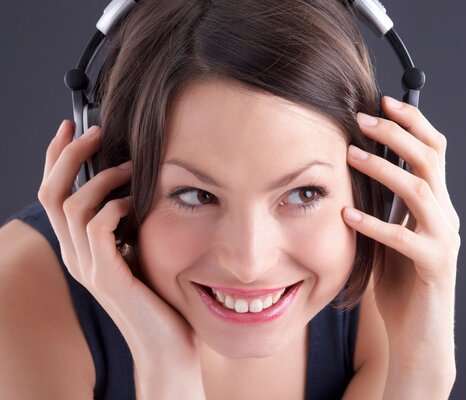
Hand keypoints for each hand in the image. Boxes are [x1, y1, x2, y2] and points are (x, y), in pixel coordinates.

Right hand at [37, 121, 205, 398]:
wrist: (166, 343)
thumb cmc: (159, 295)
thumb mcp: (138, 249)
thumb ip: (126, 223)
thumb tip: (134, 183)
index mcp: (80, 249)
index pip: (53, 196)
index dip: (56, 159)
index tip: (70, 128)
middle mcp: (75, 256)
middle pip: (50, 194)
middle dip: (69, 155)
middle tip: (94, 132)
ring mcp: (88, 268)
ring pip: (71, 205)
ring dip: (101, 178)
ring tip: (130, 168)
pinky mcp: (107, 276)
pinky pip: (98, 227)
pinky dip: (115, 206)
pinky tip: (135, 203)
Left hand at [342, 97, 459, 393]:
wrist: (417, 333)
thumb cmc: (399, 282)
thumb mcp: (390, 233)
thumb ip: (385, 204)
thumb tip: (357, 165)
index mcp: (436, 205)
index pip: (433, 151)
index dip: (412, 121)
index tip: (382, 100)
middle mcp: (446, 217)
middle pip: (430, 160)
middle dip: (397, 134)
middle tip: (363, 118)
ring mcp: (443, 241)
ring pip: (420, 191)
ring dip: (385, 169)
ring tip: (351, 154)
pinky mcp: (434, 267)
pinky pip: (404, 239)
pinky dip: (375, 224)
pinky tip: (348, 215)